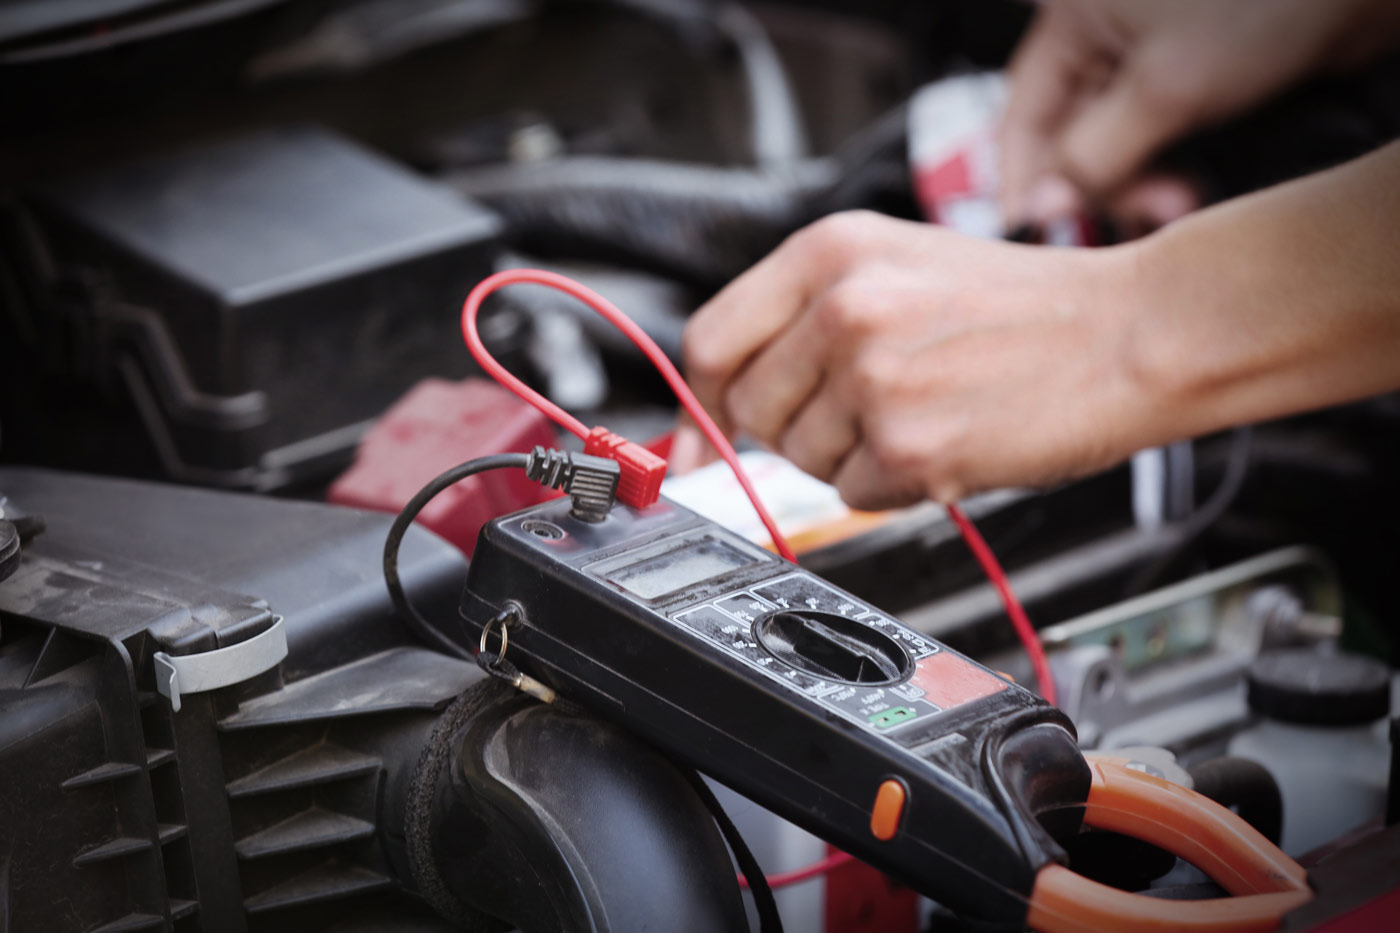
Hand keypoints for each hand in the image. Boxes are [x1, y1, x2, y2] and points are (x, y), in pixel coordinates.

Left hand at [681, 211, 1151, 508]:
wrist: (1130, 333)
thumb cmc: (1025, 305)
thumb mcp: (896, 267)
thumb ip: (802, 318)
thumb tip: (719, 402)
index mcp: (829, 251)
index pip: (711, 340)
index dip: (703, 399)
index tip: (708, 436)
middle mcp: (842, 307)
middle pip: (750, 409)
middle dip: (795, 427)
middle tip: (865, 409)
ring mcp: (872, 377)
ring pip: (800, 457)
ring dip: (850, 454)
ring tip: (921, 410)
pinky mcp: (906, 445)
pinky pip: (852, 493)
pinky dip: (891, 484)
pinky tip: (944, 439)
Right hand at [1000, 0, 1399, 225]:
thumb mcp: (1163, 89)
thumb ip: (1093, 156)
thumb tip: (1044, 207)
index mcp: (1076, 18)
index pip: (1023, 117)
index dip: (1026, 183)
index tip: (1037, 237)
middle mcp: (1107, 36)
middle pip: (1072, 138)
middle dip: (1104, 188)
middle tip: (1145, 216)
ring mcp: (1151, 56)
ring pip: (1119, 145)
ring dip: (1143, 188)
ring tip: (1179, 207)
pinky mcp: (1195, 77)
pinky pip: (1161, 141)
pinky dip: (1171, 173)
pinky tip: (1192, 196)